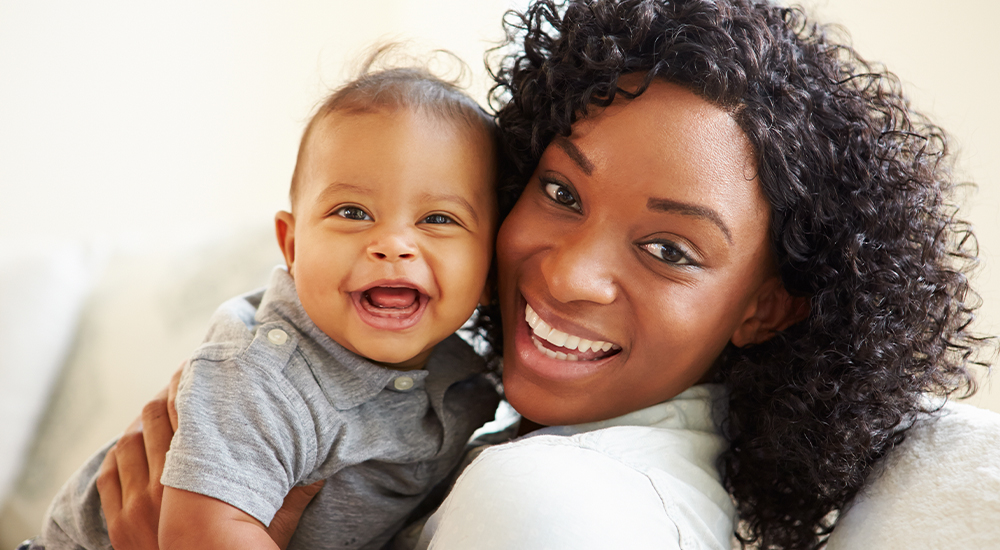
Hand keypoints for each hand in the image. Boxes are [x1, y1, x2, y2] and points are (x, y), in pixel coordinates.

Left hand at [97, 363, 322, 549]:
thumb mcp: (271, 528)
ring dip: (140, 423)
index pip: (186, 417)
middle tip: (180, 382)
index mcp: (197, 480)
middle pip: (152, 419)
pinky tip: (131, 448)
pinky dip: (118, 457)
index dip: (189, 390)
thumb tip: (321, 470)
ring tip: (156, 411)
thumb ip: (292, 497)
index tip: (198, 373)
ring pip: (127, 443)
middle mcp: (161, 486)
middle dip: (165, 396)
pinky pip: (109, 477)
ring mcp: (135, 506)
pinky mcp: (120, 525)